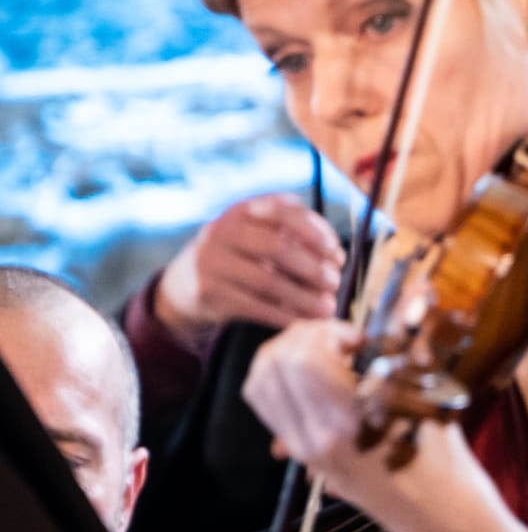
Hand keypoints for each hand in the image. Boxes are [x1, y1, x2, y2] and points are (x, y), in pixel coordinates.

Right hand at [155, 194, 342, 342]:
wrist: (186, 281)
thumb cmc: (241, 256)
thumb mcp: (260, 235)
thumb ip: (295, 238)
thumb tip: (337, 259)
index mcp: (243, 210)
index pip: (283, 210)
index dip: (315, 231)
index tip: (336, 252)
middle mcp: (224, 231)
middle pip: (277, 247)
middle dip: (312, 268)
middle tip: (334, 282)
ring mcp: (213, 261)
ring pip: (268, 281)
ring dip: (304, 298)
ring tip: (328, 308)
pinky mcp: (209, 292)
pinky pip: (255, 307)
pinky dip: (285, 316)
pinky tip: (304, 321)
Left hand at [240, 318, 480, 531]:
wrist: (433, 509)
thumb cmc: (441, 455)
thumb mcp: (433, 396)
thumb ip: (413, 344)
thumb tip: (416, 294)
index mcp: (349, 421)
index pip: (304, 357)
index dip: (328, 332)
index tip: (359, 340)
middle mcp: (315, 435)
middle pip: (275, 362)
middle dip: (304, 336)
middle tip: (339, 340)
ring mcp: (302, 445)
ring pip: (260, 380)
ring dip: (286, 353)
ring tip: (322, 354)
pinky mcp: (299, 451)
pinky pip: (264, 403)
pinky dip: (277, 376)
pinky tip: (312, 376)